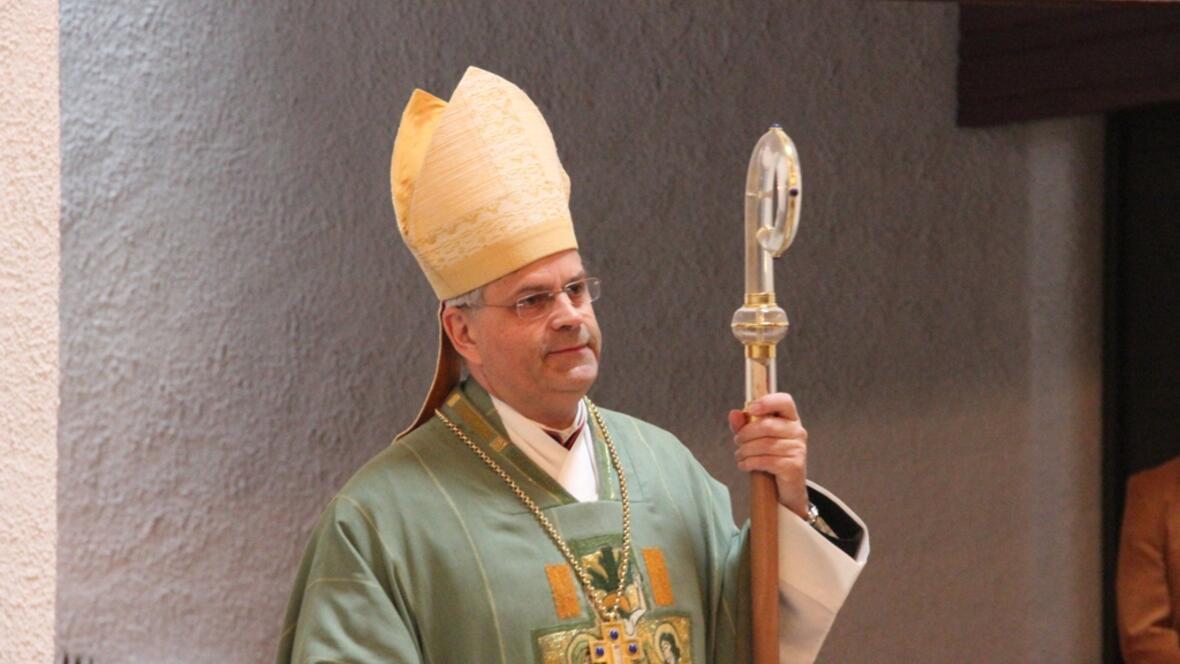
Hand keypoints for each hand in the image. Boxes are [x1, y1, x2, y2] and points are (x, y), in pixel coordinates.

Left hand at [727, 393, 808, 519]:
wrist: (786, 488)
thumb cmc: (770, 457)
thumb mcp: (756, 439)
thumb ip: (744, 425)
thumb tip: (734, 413)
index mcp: (790, 419)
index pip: (784, 401)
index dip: (767, 401)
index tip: (750, 408)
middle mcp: (798, 431)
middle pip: (767, 425)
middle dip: (745, 434)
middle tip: (737, 441)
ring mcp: (798, 449)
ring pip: (764, 445)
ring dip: (745, 451)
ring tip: (739, 456)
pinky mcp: (794, 466)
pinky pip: (766, 461)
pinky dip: (749, 463)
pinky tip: (744, 465)